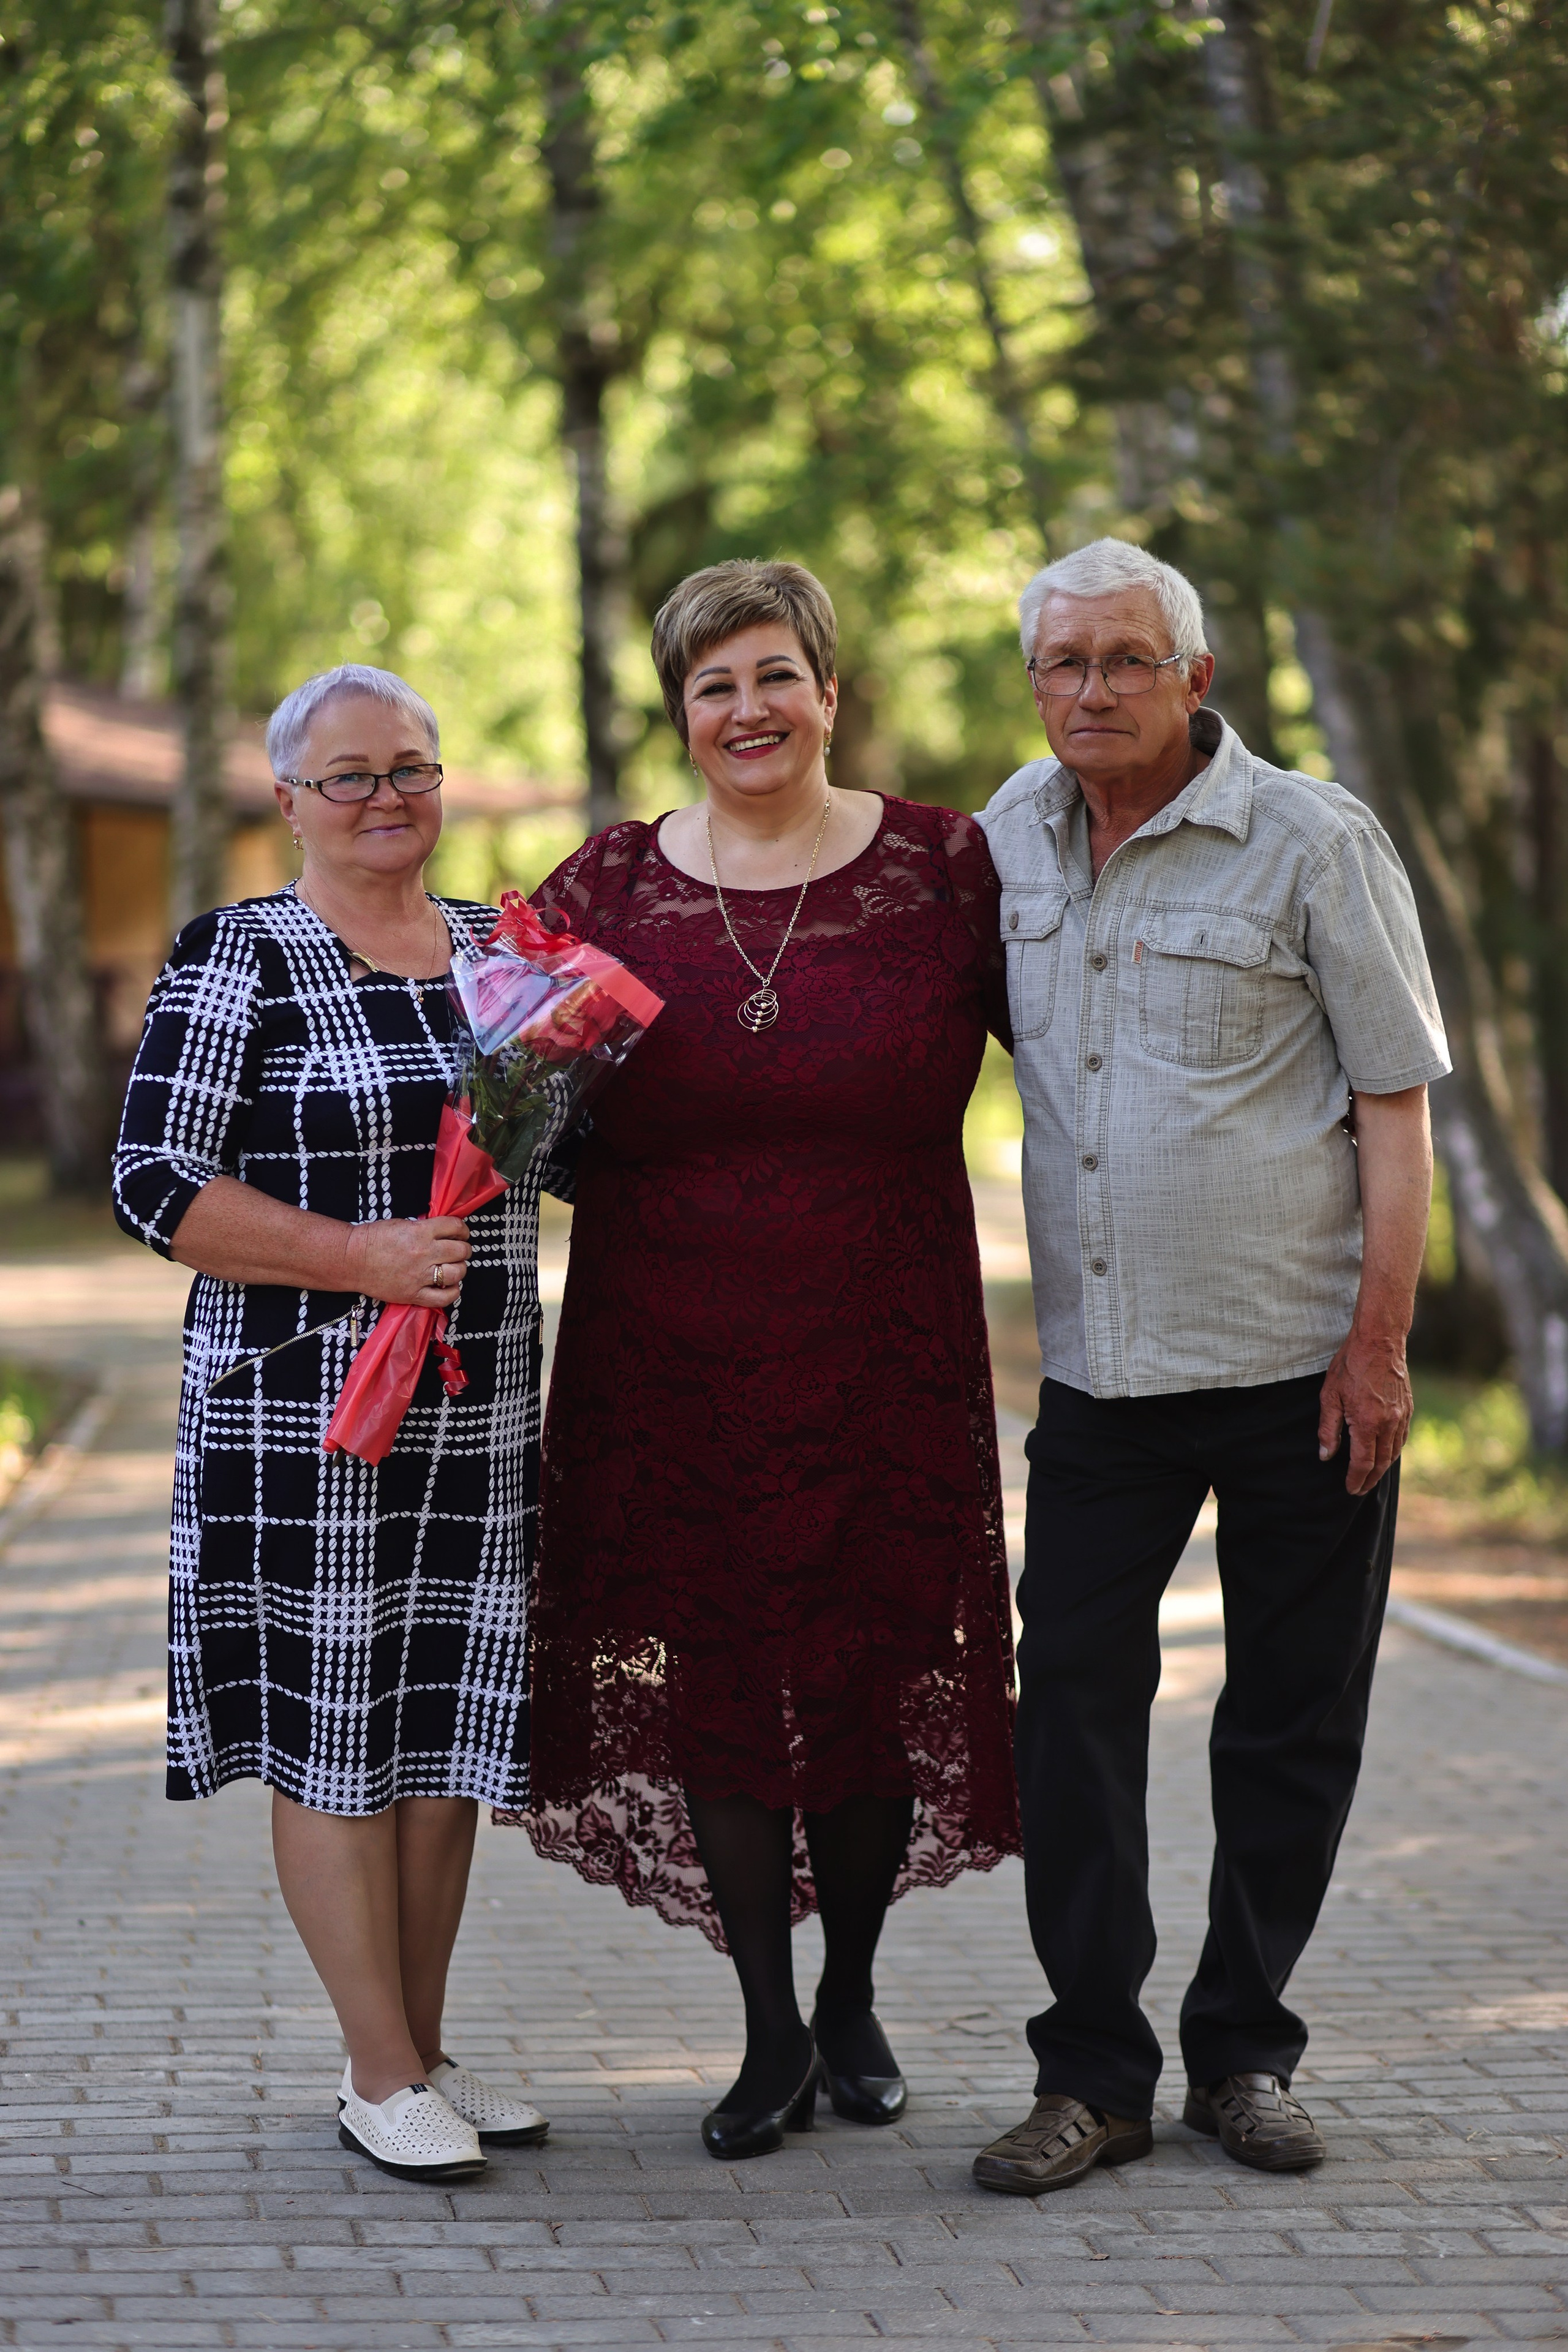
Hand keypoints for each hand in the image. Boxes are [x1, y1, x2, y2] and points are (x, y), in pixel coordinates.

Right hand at [344, 1215, 470, 1309]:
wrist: (352, 1260)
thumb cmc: (373, 1239)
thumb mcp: (402, 1223)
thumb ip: (425, 1228)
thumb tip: (444, 1231)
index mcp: (420, 1232)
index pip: (455, 1227)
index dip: (462, 1229)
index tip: (460, 1233)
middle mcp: (424, 1253)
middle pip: (461, 1250)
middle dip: (463, 1249)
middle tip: (458, 1250)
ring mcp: (420, 1275)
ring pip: (458, 1273)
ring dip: (460, 1269)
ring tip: (453, 1267)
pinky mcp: (413, 1294)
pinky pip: (444, 1297)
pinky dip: (453, 1292)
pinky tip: (450, 1286)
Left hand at [1317, 1326, 1412, 1494]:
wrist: (1380, 1340)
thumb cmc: (1350, 1365)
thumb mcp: (1330, 1395)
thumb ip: (1328, 1429)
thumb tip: (1325, 1455)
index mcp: (1367, 1422)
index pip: (1363, 1463)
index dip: (1356, 1479)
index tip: (1349, 1489)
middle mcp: (1388, 1423)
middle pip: (1381, 1463)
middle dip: (1369, 1479)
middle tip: (1359, 1489)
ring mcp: (1401, 1416)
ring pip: (1394, 1452)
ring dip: (1382, 1468)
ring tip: (1370, 1477)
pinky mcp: (1408, 1408)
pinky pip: (1402, 1438)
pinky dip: (1393, 1451)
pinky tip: (1385, 1454)